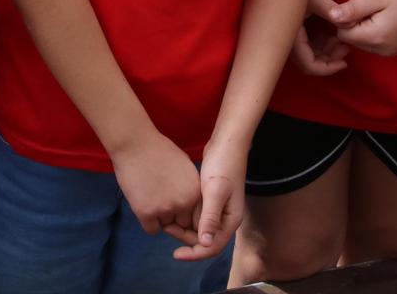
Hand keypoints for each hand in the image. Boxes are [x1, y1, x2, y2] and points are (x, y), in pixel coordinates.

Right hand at [111, 129, 201, 237]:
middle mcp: (184, 202)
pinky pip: (152, 229)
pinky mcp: (146, 213)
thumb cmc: (158, 150)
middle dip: (174, 216)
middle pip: (182, 223)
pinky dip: (148, 221)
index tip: (177, 204)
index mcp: (196, 191)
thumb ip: (190, 187)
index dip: (187, 211)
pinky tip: (144, 205)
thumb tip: (190, 204)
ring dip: (160, 217)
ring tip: (151, 197)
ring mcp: (165, 209)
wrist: (135, 144)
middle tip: (162, 201)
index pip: (197, 215)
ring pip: (166, 226)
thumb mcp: (185, 166)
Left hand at [174, 137, 245, 260]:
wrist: (227, 143)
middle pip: (204, 240)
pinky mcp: (211, 200)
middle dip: (185, 237)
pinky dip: (186, 216)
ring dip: (184, 228)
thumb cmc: (223, 165)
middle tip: (166, 227)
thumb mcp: (215, 191)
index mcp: (230, 220)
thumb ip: (210, 217)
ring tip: (166, 220)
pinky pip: (198, 216)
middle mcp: (225, 219)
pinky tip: (173, 210)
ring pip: (199, 228)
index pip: (212, 247)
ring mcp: (218, 209)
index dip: (193, 253)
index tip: (175, 254)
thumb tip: (205, 243)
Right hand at [290, 0, 348, 75]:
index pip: (309, 65)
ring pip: (308, 53)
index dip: (328, 68)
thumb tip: (352, 25)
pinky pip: (305, 43)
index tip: (344, 62)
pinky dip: (319, 42)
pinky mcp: (289, 27)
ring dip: (325, 50)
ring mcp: (286, 34)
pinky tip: (331, 33)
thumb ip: (332, 11)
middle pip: (309, 62)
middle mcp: (285, 39)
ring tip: (340, 39)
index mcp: (289, 37)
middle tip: (345, 48)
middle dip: (329, 58)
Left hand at [328, 0, 396, 57]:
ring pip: (363, 43)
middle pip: (352, 40)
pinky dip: (374, 32)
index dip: (346, 18)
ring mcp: (392, 52)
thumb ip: (353, 9)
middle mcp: (383, 50)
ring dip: (363, 27)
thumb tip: (331, 16)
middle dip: (354, 23)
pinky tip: (385, 17)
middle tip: (369, 5)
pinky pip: (375, 44)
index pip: (343, 34)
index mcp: (376, 37)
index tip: (358, 3)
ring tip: (378, 10)